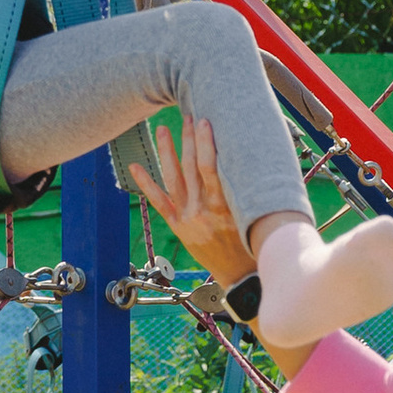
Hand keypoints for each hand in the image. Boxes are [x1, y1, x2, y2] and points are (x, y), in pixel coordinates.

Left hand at [133, 112, 254, 287]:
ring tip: (162, 129)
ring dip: (167, 152)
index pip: (211, 169)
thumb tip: (254, 157)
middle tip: (188, 115)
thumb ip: (249, 190)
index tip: (205, 122)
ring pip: (174, 179)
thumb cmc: (255, 243)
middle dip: (190, 139)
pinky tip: (137, 167)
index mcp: (224, 207)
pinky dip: (147, 184)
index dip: (207, 144)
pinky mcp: (178, 225)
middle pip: (192, 167)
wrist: (240, 277)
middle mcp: (202, 210)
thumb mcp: (255, 216)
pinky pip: (159, 202)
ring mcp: (187, 218)